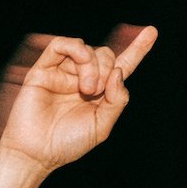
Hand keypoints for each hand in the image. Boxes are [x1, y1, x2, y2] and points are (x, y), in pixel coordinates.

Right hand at [0, 26, 156, 176]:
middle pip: (106, 55)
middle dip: (108, 67)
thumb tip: (118, 72)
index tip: (151, 33)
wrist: (35, 155)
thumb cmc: (65, 145)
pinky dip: (77, 48)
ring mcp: (62, 74)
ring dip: (93, 65)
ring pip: (87, 49)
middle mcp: (80, 80)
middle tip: (99, 90)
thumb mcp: (101, 127)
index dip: (137, 50)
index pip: (121, 66)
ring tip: (87, 88)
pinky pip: (62, 45)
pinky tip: (81, 61)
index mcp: (98, 94)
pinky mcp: (43, 71)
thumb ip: (118, 100)